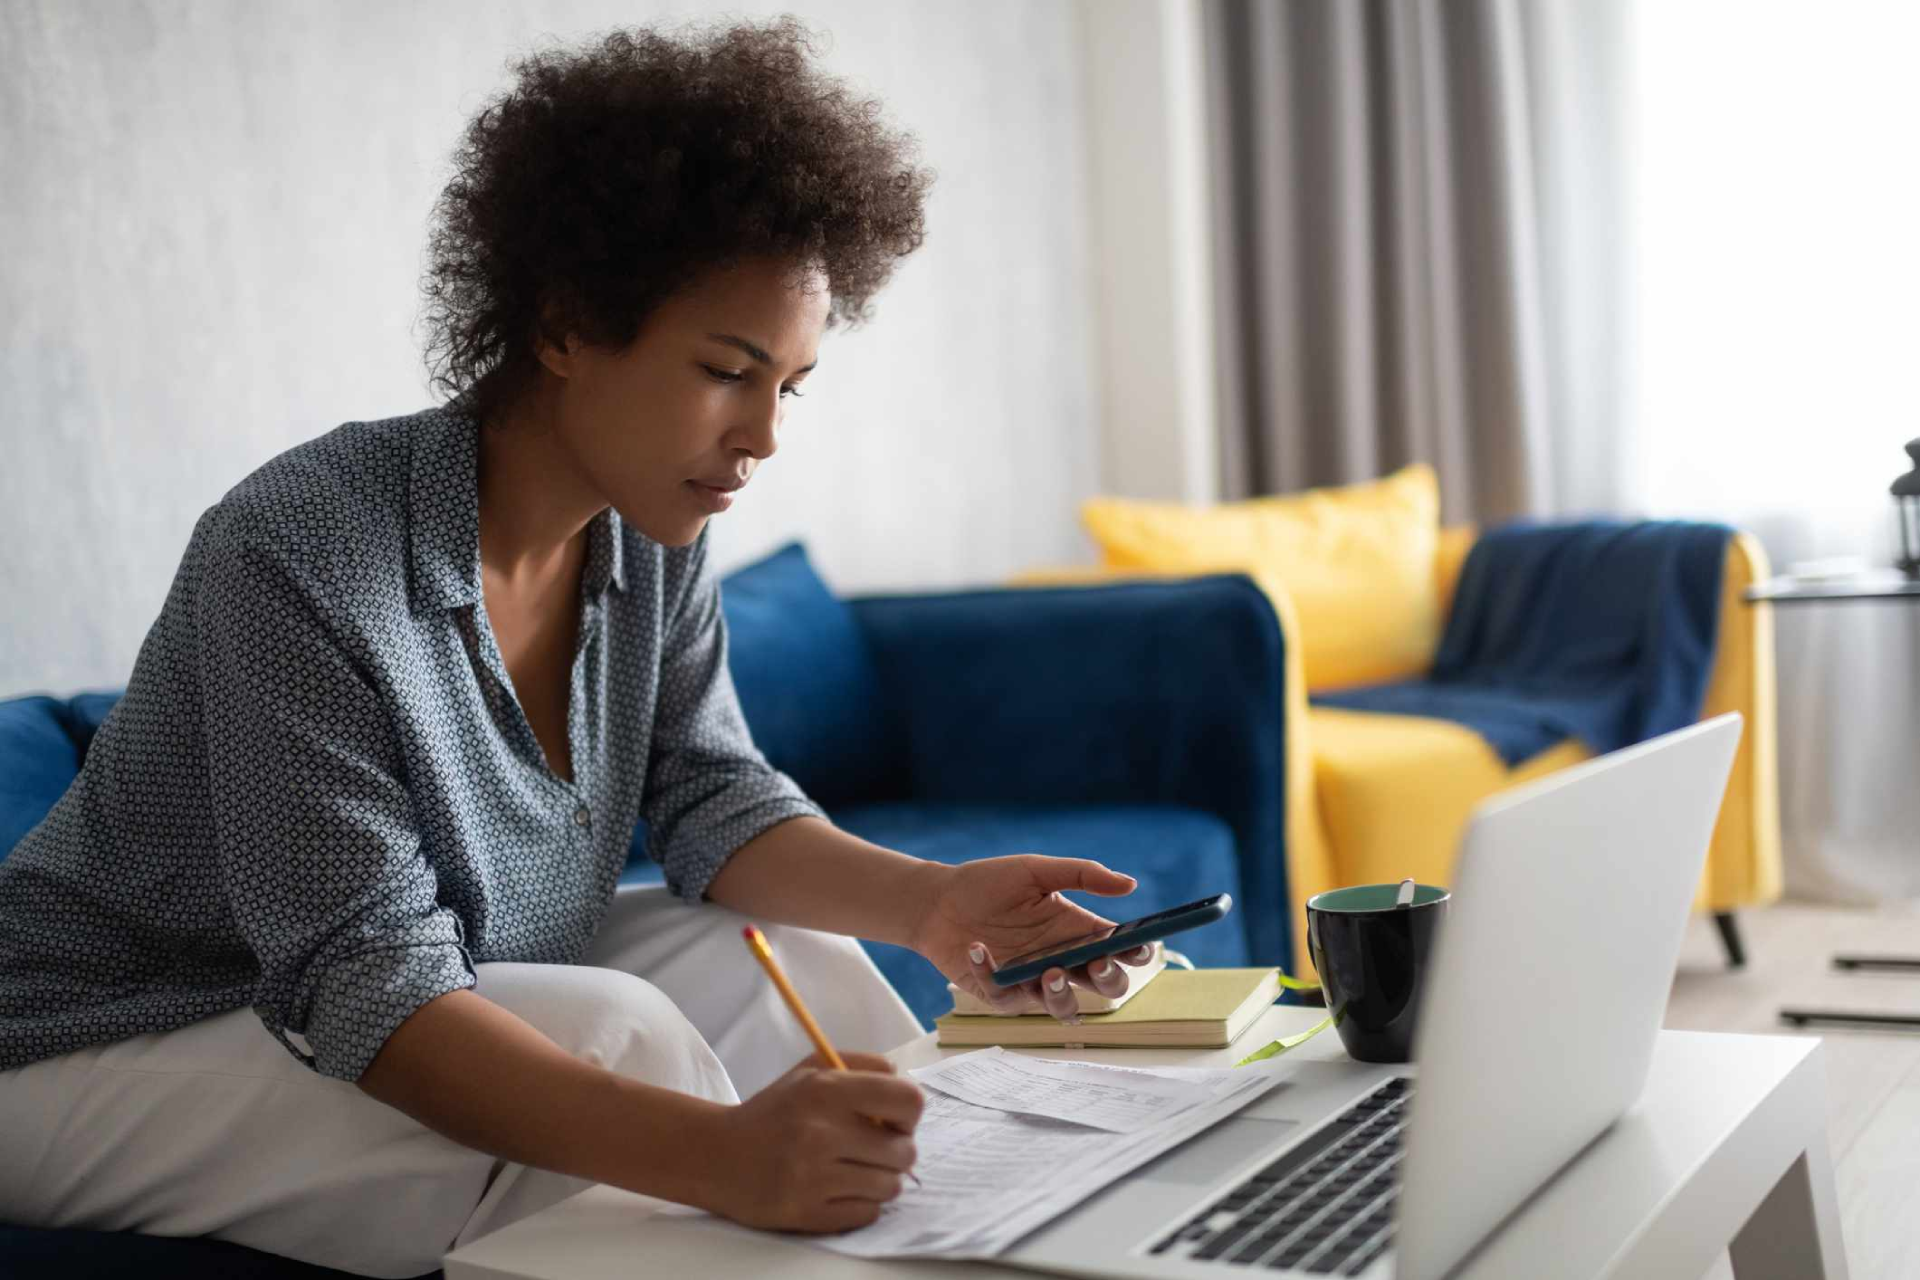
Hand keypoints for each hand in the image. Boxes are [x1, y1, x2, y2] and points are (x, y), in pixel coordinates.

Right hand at [705, 1050, 923, 1232]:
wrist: (717, 1155)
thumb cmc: (775, 1111)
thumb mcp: (812, 1070)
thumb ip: (865, 1068)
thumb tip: (907, 1090)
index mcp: (825, 1090)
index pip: (907, 1101)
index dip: (910, 1114)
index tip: (895, 1121)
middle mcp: (820, 1133)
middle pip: (904, 1151)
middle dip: (897, 1152)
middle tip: (875, 1149)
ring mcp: (813, 1178)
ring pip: (889, 1186)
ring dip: (880, 1180)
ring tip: (856, 1170)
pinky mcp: (807, 1213)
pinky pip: (868, 1214)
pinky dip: (862, 1204)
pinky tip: (840, 1190)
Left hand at [909, 855, 1157, 1023]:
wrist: (938, 899)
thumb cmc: (990, 883)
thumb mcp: (1035, 871)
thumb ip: (1081, 875)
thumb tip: (1130, 884)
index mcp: (1077, 930)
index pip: (1119, 948)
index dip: (1137, 953)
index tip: (1140, 947)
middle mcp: (1061, 960)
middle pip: (1103, 985)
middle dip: (1109, 980)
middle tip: (1098, 963)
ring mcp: (1032, 981)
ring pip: (1064, 1008)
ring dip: (1063, 997)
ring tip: (1050, 972)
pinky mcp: (999, 993)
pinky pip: (1006, 998)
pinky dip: (992, 974)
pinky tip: (979, 949)